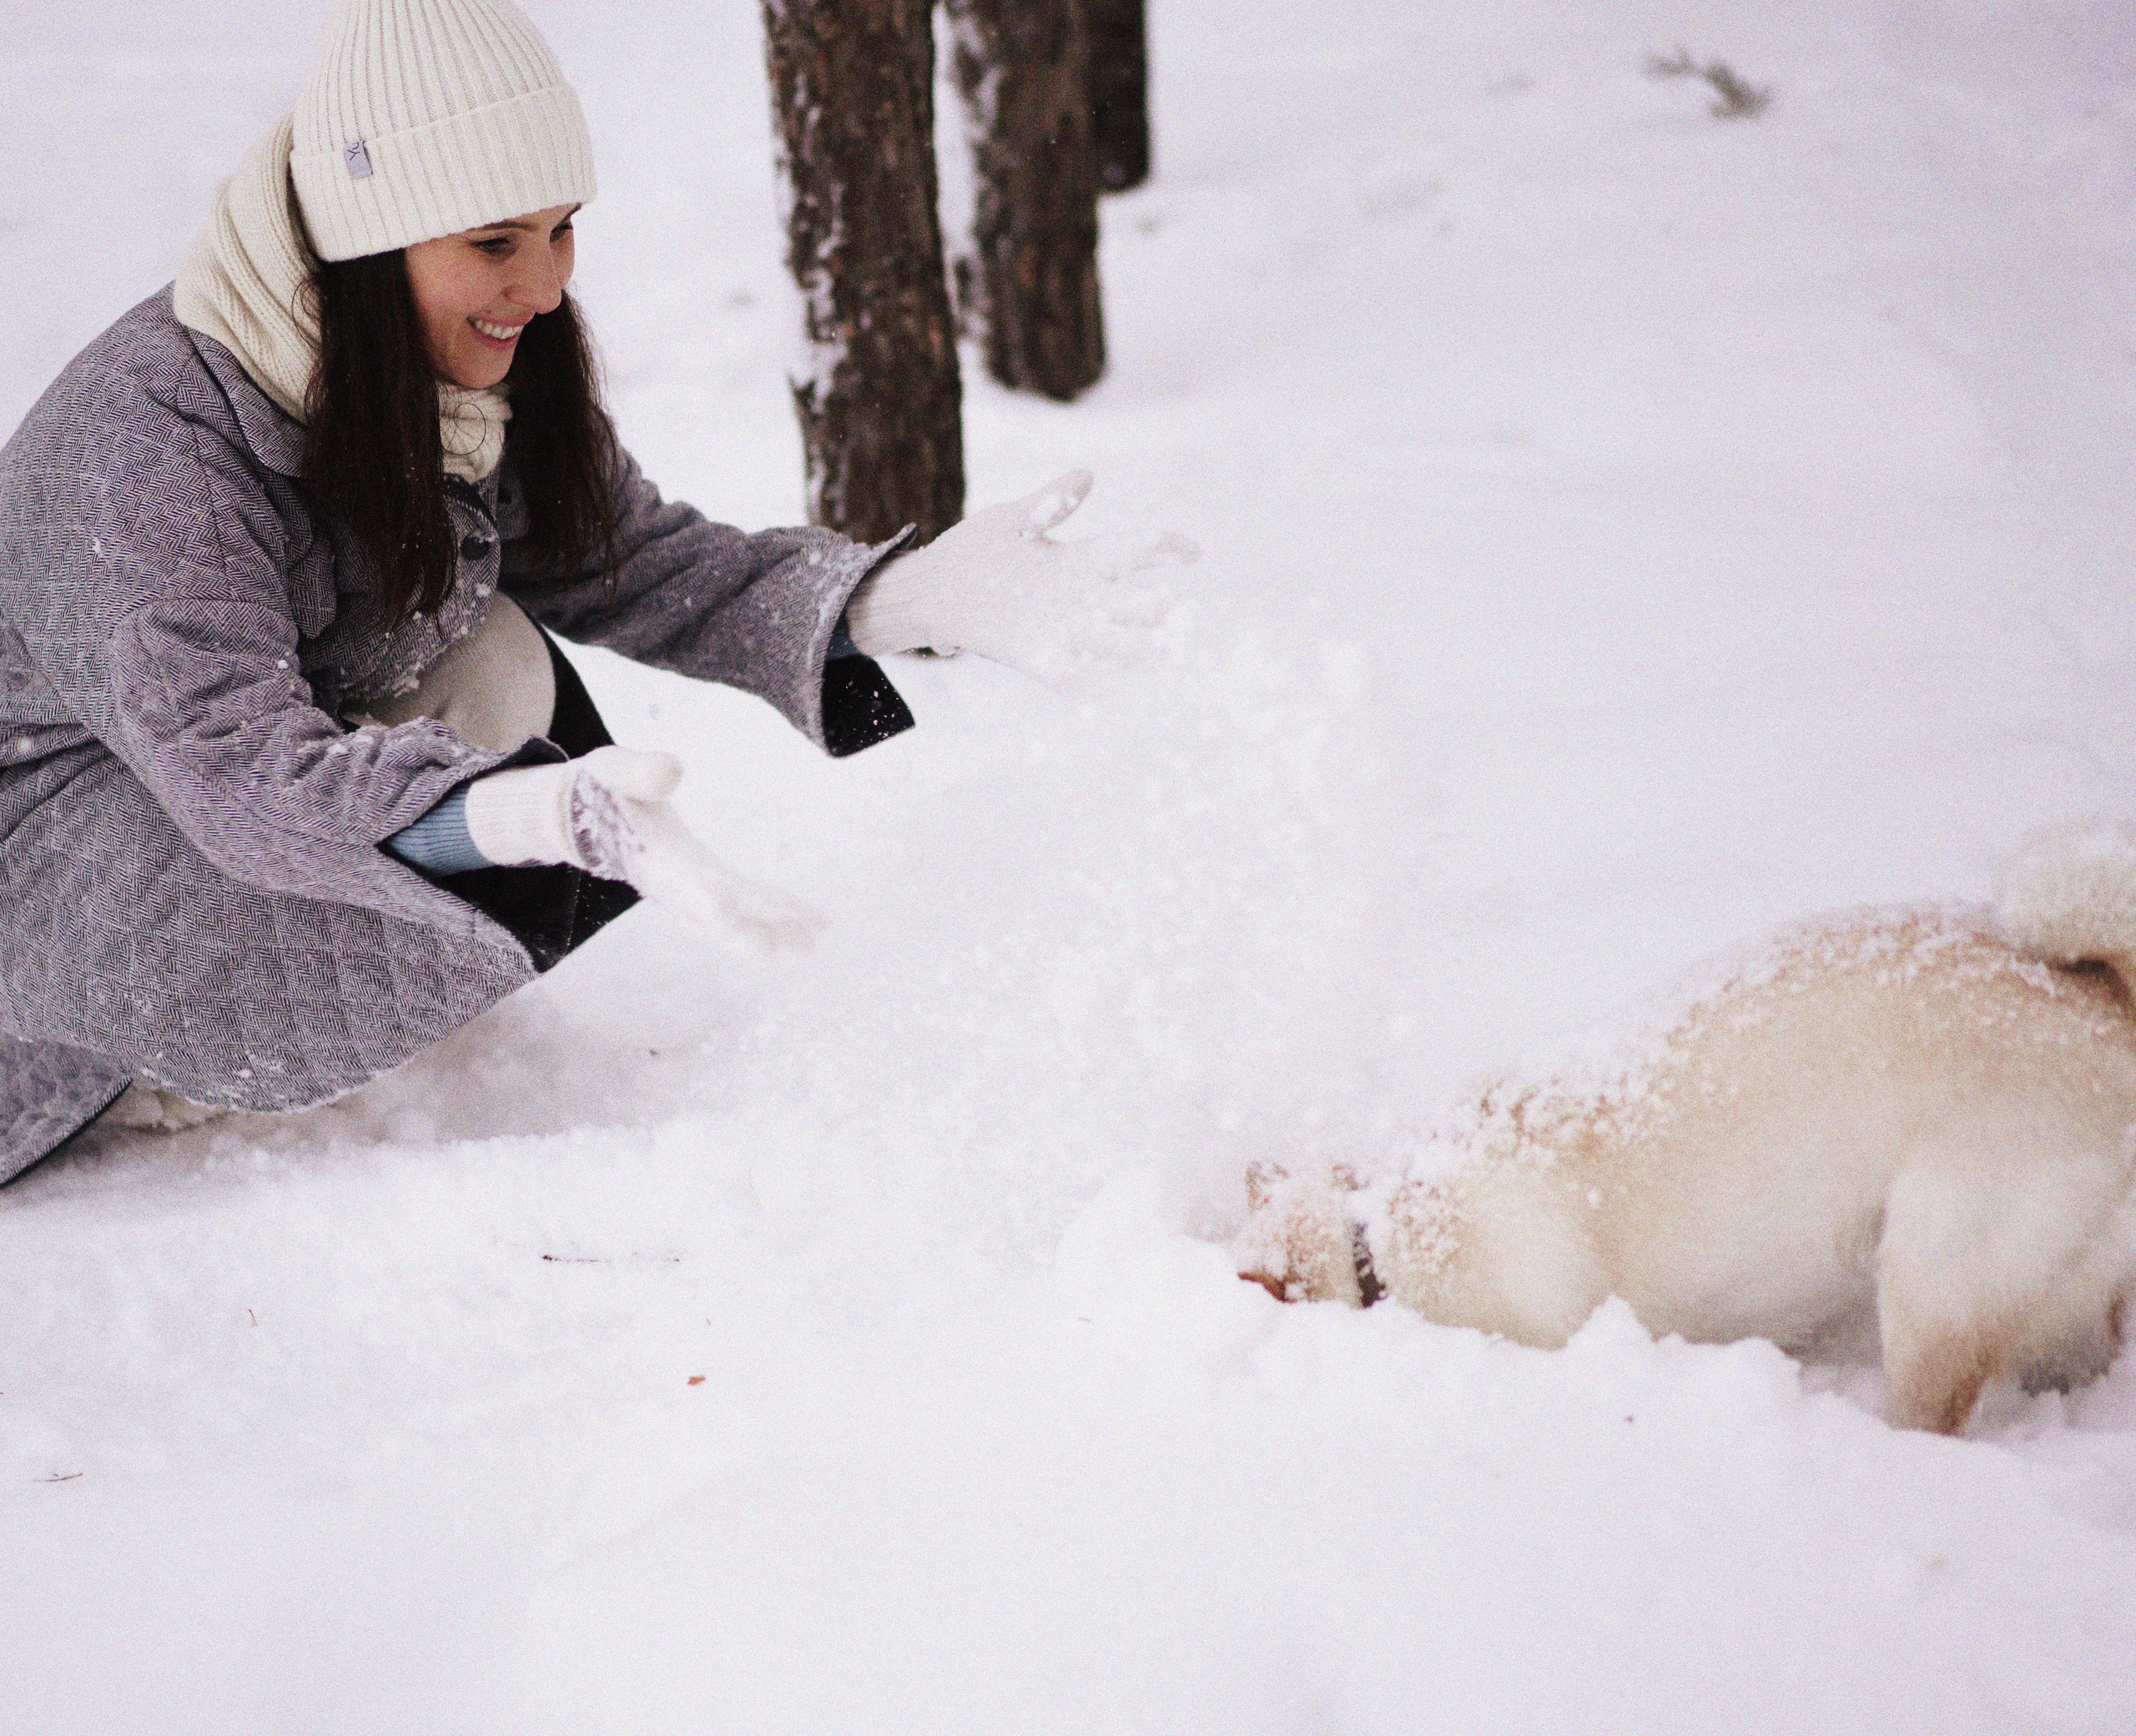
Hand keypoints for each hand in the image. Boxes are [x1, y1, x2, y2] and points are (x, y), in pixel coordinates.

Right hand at [462, 747, 822, 954]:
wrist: (588, 816)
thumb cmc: (600, 791)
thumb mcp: (609, 772)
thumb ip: (636, 772)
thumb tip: (673, 772)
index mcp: (651, 861)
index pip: (677, 883)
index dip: (701, 897)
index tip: (726, 911)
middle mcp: (675, 886)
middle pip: (712, 919)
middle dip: (746, 934)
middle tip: (784, 948)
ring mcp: (696, 890)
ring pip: (739, 918)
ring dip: (776, 929)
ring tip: (816, 937)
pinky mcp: (712, 883)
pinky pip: (752, 903)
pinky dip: (782, 912)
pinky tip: (817, 921)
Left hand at [842, 469, 1197, 685]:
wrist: (932, 588)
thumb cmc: (976, 550)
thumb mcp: (1014, 519)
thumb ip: (1051, 503)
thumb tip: (1088, 475)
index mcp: (1079, 561)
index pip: (1133, 552)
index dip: (1164, 550)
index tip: (1192, 553)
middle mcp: (1076, 598)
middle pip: (1128, 604)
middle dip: (1152, 607)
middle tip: (1171, 607)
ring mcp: (1057, 629)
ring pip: (1107, 643)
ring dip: (1132, 650)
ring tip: (1158, 656)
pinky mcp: (1031, 655)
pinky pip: (1065, 675)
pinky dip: (1083, 684)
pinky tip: (1103, 693)